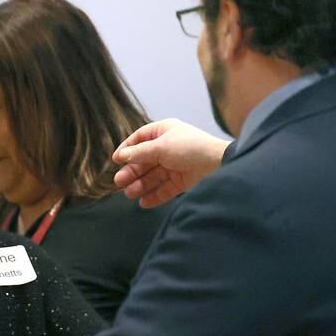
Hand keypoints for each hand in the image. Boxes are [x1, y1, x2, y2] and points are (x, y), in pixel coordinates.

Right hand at [112, 119, 229, 207]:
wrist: (219, 164)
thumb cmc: (189, 148)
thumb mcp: (160, 147)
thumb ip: (139, 153)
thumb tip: (120, 156)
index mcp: (163, 132)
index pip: (139, 139)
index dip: (127, 149)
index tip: (116, 161)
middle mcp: (168, 148)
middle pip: (144, 160)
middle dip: (132, 171)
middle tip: (119, 182)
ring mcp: (175, 165)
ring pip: (153, 176)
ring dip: (140, 185)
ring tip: (129, 194)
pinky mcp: (181, 182)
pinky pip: (164, 189)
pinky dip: (154, 196)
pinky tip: (143, 202)